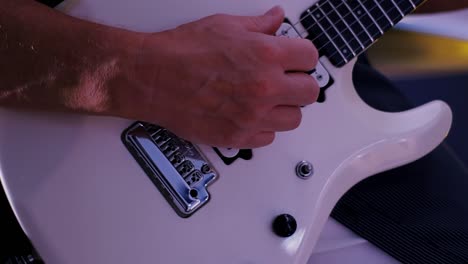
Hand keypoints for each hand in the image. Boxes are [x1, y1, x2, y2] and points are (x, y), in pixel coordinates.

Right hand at [120, 6, 319, 147]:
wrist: (152, 78)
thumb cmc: (181, 52)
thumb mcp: (224, 25)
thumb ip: (258, 24)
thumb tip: (276, 19)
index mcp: (266, 55)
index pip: (310, 57)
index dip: (303, 57)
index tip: (296, 60)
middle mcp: (264, 87)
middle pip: (310, 92)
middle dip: (299, 84)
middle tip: (285, 81)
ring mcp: (252, 116)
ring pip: (294, 119)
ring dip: (285, 109)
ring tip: (267, 100)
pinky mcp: (238, 136)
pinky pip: (268, 138)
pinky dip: (263, 128)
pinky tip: (250, 115)